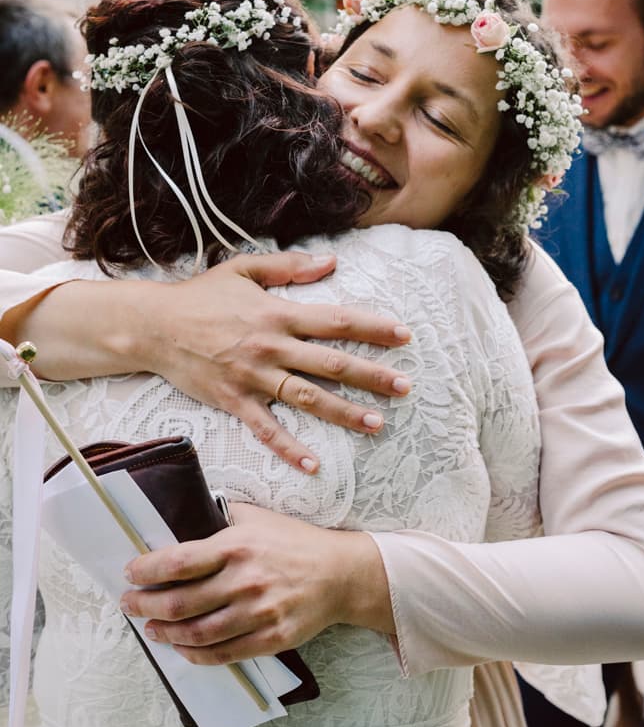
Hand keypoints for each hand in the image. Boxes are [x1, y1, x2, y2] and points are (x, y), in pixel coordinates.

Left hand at [120, 502, 392, 664]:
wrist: (340, 572)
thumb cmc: (294, 541)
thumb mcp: (257, 517)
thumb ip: (221, 516)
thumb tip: (184, 516)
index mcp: (237, 545)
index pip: (178, 562)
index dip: (146, 570)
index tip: (130, 573)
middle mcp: (245, 580)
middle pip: (180, 602)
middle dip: (145, 606)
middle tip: (130, 605)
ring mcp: (258, 612)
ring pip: (198, 633)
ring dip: (166, 634)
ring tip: (152, 630)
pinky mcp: (271, 638)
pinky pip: (224, 653)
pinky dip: (196, 654)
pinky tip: (183, 648)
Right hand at [140, 251, 410, 472]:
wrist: (154, 326)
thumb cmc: (201, 295)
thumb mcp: (245, 269)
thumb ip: (289, 266)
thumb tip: (331, 261)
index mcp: (278, 314)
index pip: (336, 321)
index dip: (373, 327)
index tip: (404, 335)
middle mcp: (271, 347)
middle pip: (331, 363)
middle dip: (372, 375)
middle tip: (406, 387)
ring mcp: (253, 378)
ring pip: (307, 398)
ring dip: (343, 412)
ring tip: (376, 424)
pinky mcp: (234, 401)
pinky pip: (267, 430)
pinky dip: (290, 448)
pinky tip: (315, 465)